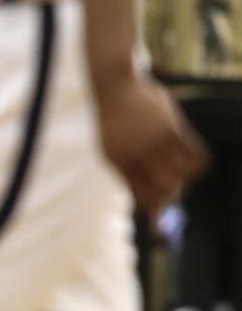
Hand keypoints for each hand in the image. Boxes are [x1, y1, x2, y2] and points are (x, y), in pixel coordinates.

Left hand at [95, 72, 206, 214]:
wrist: (114, 86)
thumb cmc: (115, 120)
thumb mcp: (112, 147)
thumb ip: (127, 170)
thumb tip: (144, 199)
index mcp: (118, 162)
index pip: (140, 194)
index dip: (153, 209)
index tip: (159, 224)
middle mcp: (136, 154)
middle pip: (164, 188)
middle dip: (174, 194)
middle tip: (178, 190)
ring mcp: (154, 141)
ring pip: (182, 174)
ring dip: (188, 178)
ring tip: (185, 172)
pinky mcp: (170, 128)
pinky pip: (194, 154)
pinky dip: (199, 162)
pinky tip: (197, 160)